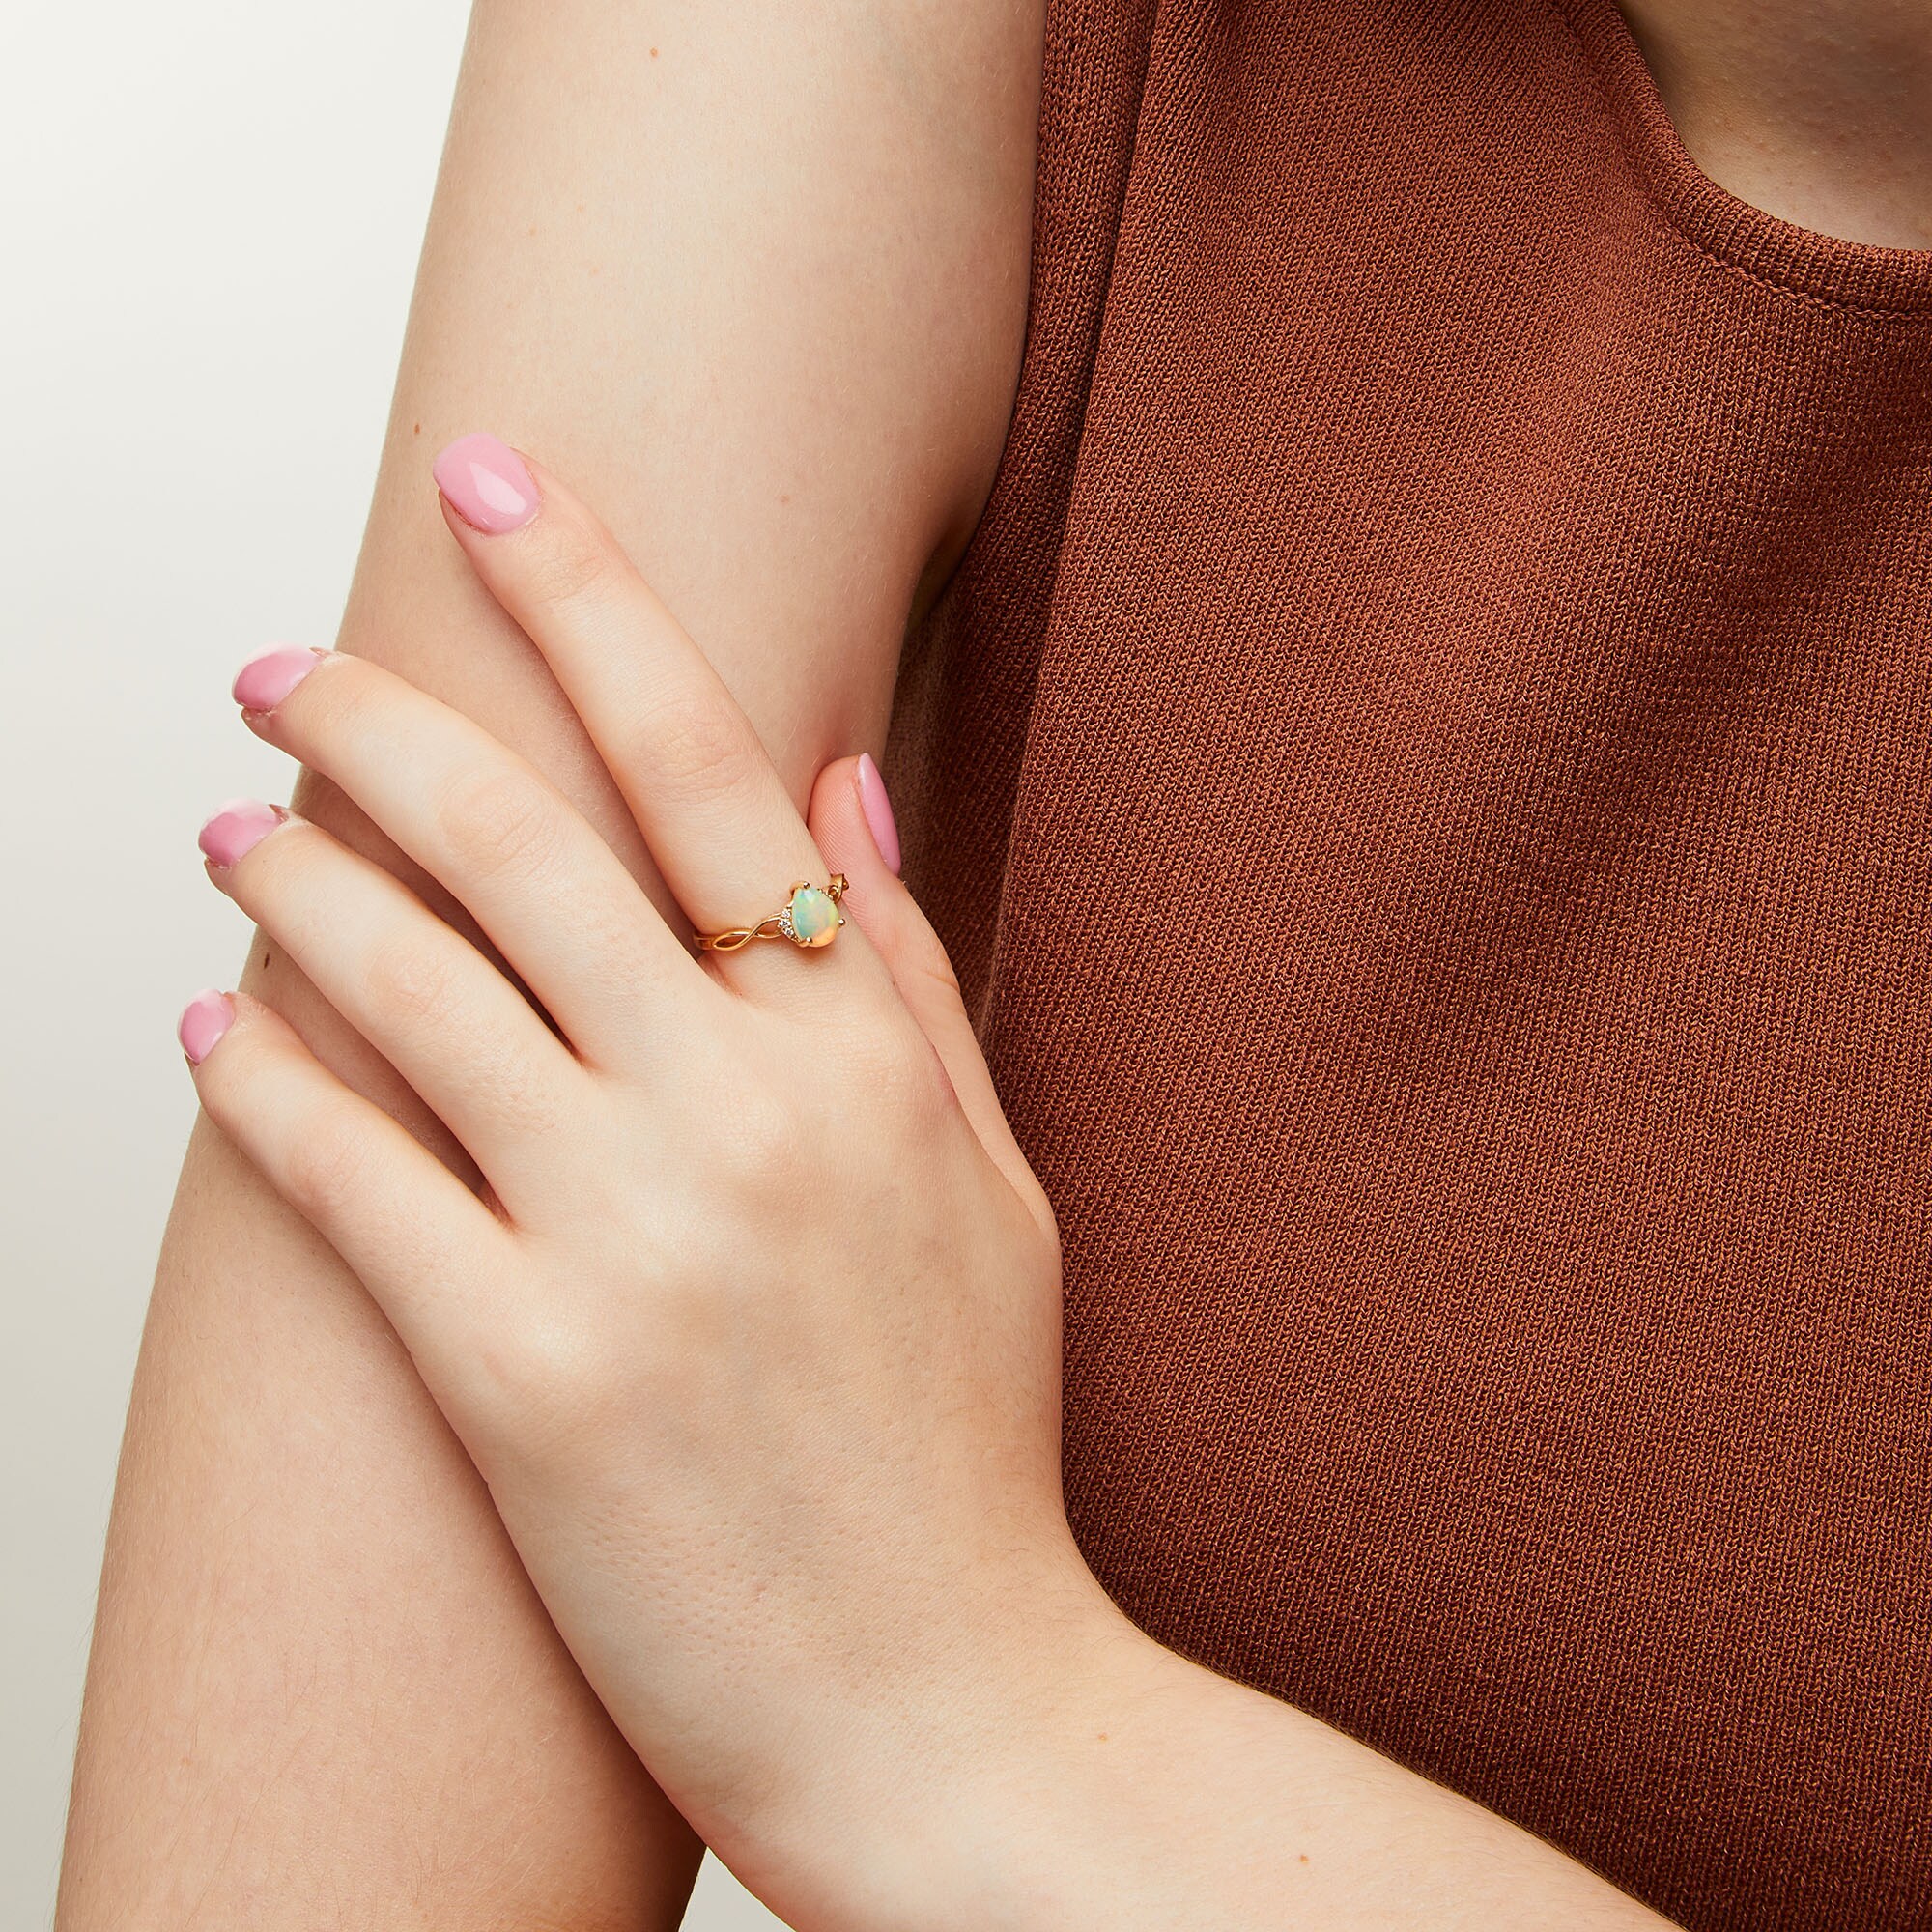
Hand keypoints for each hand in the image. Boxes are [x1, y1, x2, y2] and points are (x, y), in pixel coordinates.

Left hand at [177, 436, 1121, 1918]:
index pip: (710, 769)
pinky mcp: (520, 1381)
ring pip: (413, 995)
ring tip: (231, 827)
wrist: (952, 1703)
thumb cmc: (969, 1445)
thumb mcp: (992, 1186)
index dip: (595, 601)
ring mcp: (628, 1246)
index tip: (500, 481)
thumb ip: (905, 976)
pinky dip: (266, 1088)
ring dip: (297, 886)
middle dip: (385, 724)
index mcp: (860, 1060)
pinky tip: (211, 1031)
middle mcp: (744, 1120)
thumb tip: (843, 783)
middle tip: (289, 663)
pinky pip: (352, 1186)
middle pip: (526, 851)